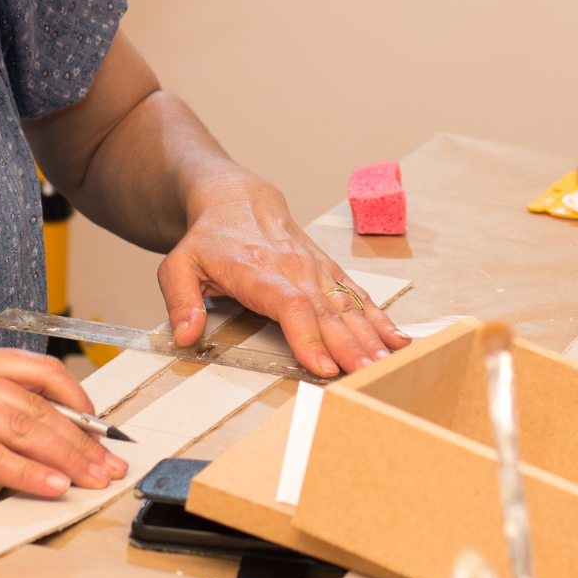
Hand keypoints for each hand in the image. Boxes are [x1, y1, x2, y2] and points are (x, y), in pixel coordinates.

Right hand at [0, 346, 126, 495]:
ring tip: (92, 478)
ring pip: (22, 428)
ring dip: (67, 458)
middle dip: (84, 438)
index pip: (38, 370)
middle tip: (110, 462)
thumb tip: (22, 429)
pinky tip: (50, 486)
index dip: (78, 398)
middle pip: (39, 404)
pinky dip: (26, 474)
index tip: (100, 425)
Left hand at [158, 176, 409, 377]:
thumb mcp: (178, 264)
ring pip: (351, 308)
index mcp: (261, 272)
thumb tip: (185, 335)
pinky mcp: (332, 274)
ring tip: (388, 365)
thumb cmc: (210, 238)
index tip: (323, 367)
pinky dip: (382, 320)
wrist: (239, 201)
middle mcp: (298, 271)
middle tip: (368, 375)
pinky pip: (361, 299)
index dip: (310, 338)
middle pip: (330, 313)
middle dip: (351, 347)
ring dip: (372, 338)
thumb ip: (180, 300)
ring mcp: (319, 272)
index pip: (292, 306)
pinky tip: (398, 341)